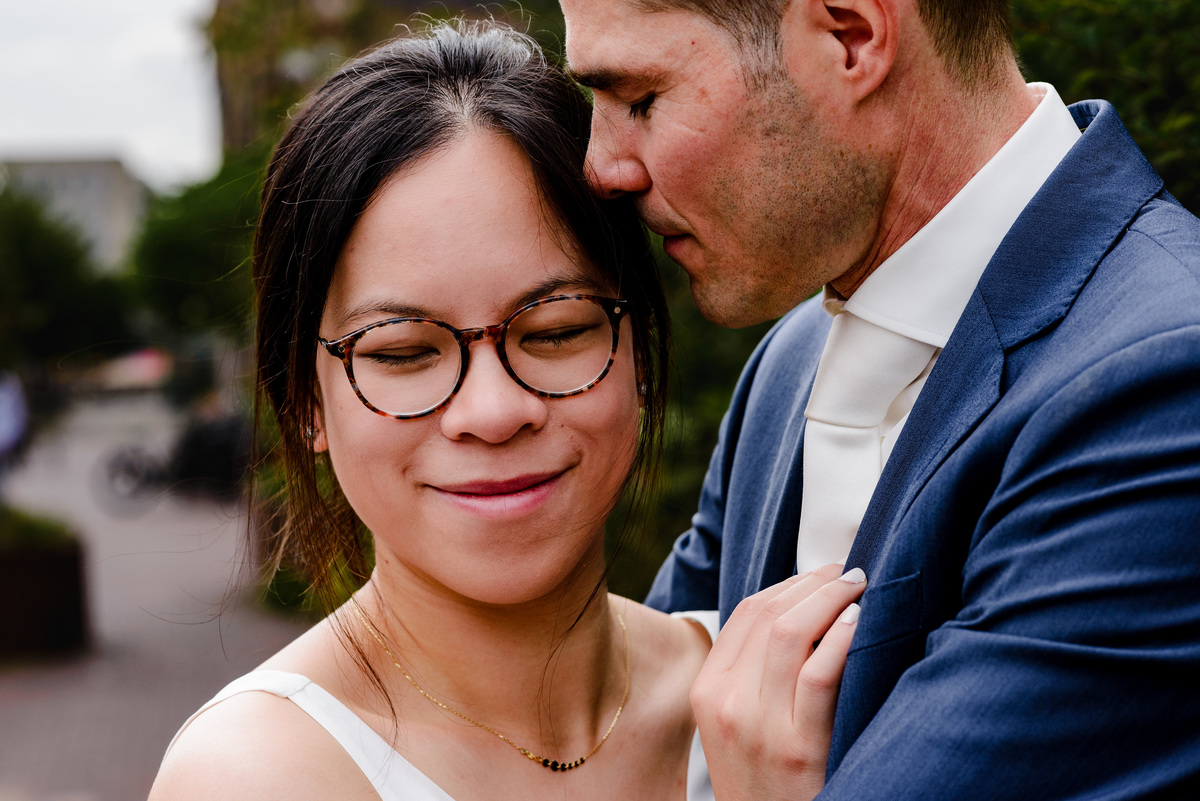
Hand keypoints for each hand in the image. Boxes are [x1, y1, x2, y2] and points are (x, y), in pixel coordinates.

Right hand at [692, 563, 865, 800]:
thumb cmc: (764, 778)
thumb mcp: (736, 723)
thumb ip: (752, 672)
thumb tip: (799, 609)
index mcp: (707, 691)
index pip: (747, 613)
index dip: (791, 582)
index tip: (822, 572)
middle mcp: (726, 704)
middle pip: (770, 615)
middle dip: (815, 583)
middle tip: (849, 571)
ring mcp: (760, 727)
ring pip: (791, 634)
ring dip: (832, 599)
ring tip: (860, 588)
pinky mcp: (799, 749)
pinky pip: (819, 674)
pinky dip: (842, 638)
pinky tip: (861, 622)